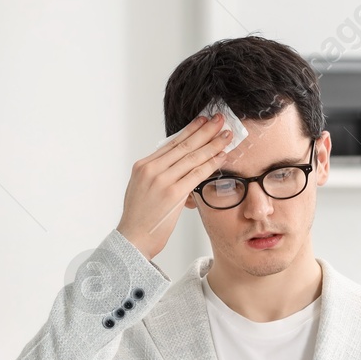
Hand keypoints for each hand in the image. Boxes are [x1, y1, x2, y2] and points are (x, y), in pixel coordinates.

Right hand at [117, 114, 233, 259]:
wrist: (133, 239)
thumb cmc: (140, 219)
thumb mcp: (144, 190)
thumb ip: (159, 176)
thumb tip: (178, 168)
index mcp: (143, 166)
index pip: (171, 143)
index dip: (190, 130)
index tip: (203, 120)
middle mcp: (151, 169)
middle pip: (183, 145)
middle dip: (205, 130)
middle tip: (220, 119)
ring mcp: (161, 180)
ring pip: (192, 157)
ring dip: (212, 145)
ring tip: (227, 136)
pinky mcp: (172, 193)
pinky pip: (196, 174)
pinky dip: (211, 164)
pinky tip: (222, 156)